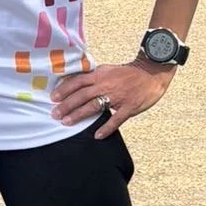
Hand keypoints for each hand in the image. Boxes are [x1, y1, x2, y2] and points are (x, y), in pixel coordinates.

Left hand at [51, 58, 173, 139]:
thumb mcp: (108, 70)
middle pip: (82, 95)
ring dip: (79, 115)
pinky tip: (97, 135)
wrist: (151, 72)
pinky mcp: (129, 107)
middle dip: (67, 105)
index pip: (78, 81)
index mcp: (100, 75)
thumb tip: (77, 83)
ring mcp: (118, 96)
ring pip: (94, 106)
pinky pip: (116, 119)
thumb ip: (94, 77)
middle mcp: (106, 84)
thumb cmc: (129, 73)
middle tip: (55, 114)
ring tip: (67, 122)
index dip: (64, 89)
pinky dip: (106, 128)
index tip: (53, 98)